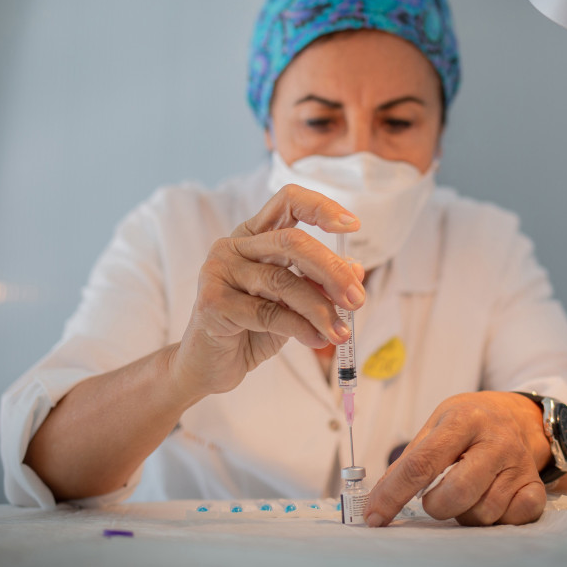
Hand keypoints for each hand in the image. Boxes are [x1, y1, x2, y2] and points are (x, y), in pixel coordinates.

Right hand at [171, 184, 365, 397]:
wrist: (210, 365)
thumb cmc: (252, 328)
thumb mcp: (293, 303)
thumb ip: (318, 283)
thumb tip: (355, 270)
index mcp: (253, 236)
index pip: (287, 201)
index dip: (321, 207)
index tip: (353, 225)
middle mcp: (233, 246)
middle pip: (292, 242)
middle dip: (332, 270)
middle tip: (356, 299)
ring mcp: (218, 272)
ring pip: (282, 282)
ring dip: (320, 309)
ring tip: (340, 332)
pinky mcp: (212, 303)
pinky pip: (268, 313)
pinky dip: (300, 328)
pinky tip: (317, 339)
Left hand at [365, 392, 551, 526]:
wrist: (517, 416)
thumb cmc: (469, 423)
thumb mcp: (436, 426)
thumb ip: (409, 461)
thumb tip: (377, 502)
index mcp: (463, 420)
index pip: (421, 464)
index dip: (393, 494)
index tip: (374, 516)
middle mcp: (496, 440)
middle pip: (456, 494)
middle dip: (436, 506)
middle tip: (435, 498)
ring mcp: (519, 464)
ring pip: (482, 513)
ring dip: (465, 513)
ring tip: (467, 491)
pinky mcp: (535, 485)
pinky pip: (511, 520)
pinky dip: (495, 518)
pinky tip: (491, 498)